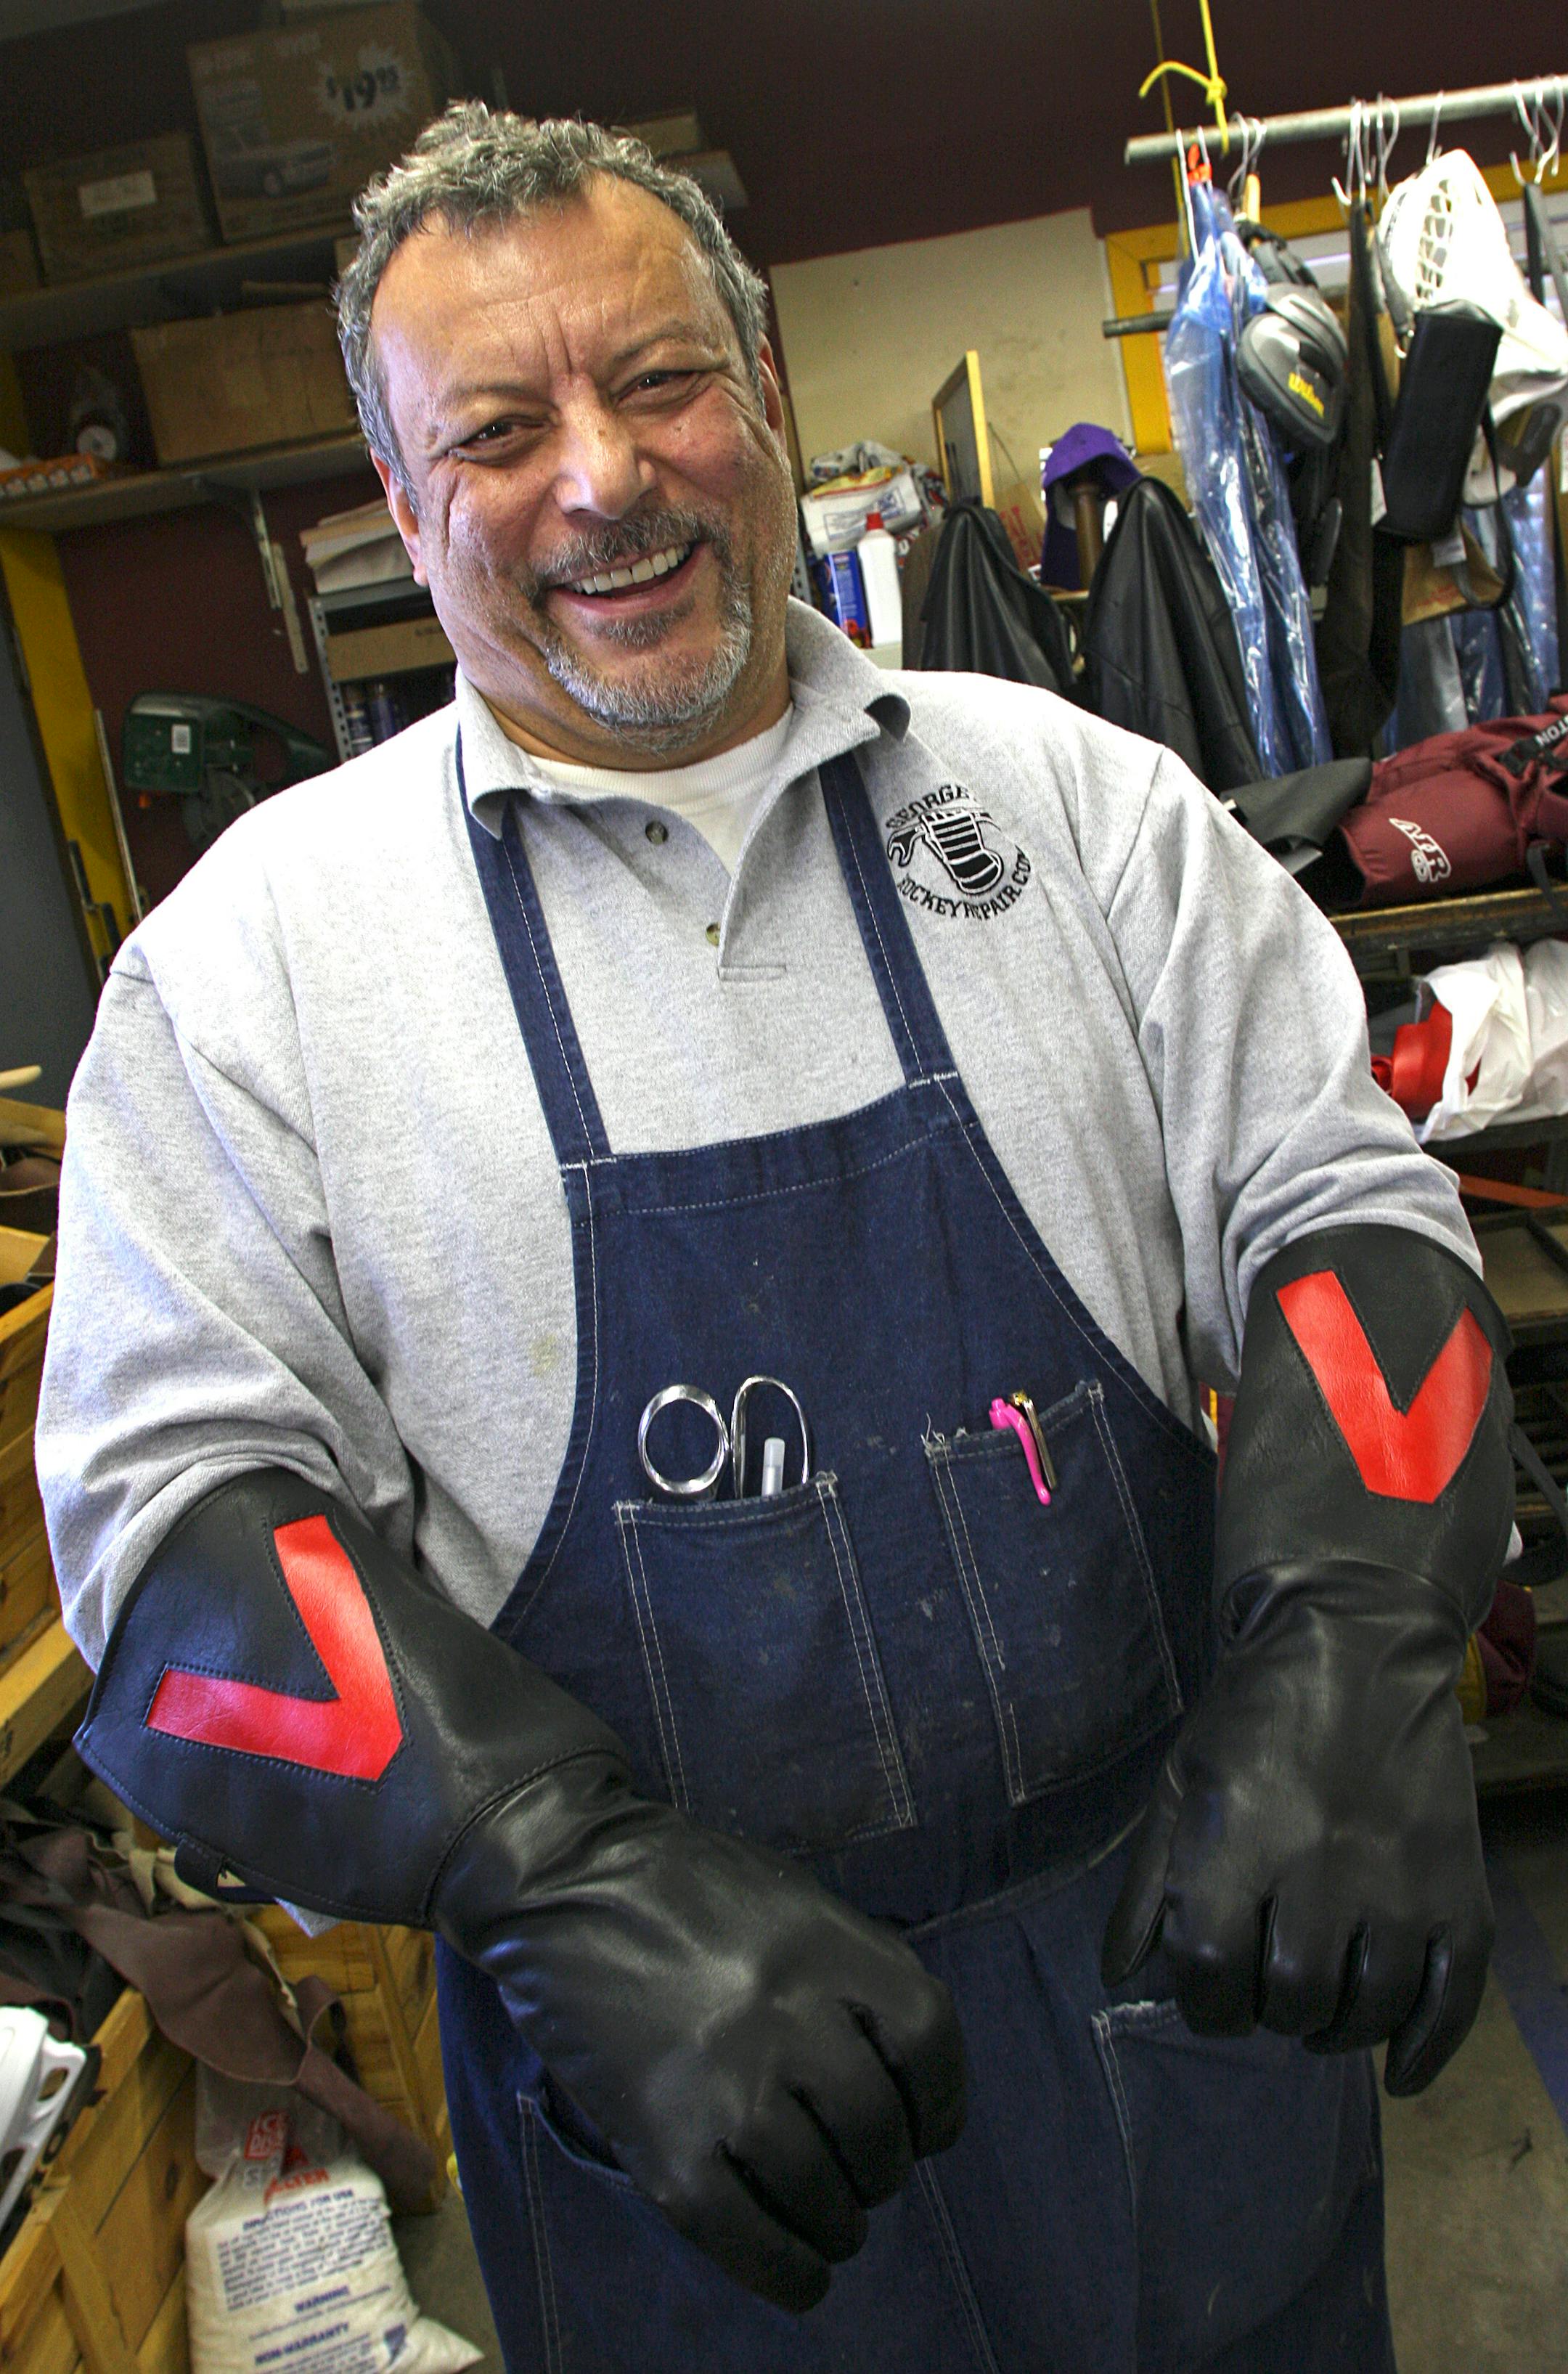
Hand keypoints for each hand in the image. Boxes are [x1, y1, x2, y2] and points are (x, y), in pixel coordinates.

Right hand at [439, 1760, 966, 2309]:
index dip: (941, 2100)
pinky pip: (746, 2236)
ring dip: (839, 2224)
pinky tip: (802, 2274)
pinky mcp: (663, 2140)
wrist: (565, 1881)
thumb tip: (904, 2079)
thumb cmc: (686, 1889)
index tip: (926, 2128)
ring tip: (830, 2221)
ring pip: (822, 2192)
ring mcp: (724, 2079)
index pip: (928, 2041)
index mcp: (826, 1946)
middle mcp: (786, 2013)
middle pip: (878, 2129)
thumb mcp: (791, 1902)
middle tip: (861, 2173)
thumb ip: (852, 1975)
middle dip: (882, 2169)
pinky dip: (787, 2269)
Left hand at [1101, 1566, 1492, 2096]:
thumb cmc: (1253, 1716)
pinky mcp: (1459, 1883)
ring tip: (1322, 2009)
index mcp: (1239, 1838)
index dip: (1206, 2003)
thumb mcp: (1181, 1781)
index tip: (1215, 1994)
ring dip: (1338, 2029)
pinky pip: (1453, 1998)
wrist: (1358, 1640)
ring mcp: (1400, 1878)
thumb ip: (1152, 1883)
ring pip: (1369, 2008)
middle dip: (1272, 2012)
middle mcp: (1321, 1864)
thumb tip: (1122, 1975)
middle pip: (1292, 1999)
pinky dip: (1426, 2047)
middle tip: (1271, 1987)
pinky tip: (1400, 2070)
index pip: (1212, 1973)